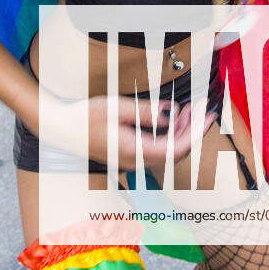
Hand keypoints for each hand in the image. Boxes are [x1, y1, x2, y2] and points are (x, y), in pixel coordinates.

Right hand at [85, 96, 215, 171]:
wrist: (60, 128)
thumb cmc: (85, 117)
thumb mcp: (118, 108)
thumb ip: (147, 112)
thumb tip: (171, 114)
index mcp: (136, 152)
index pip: (177, 148)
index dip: (197, 132)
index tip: (208, 116)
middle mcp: (136, 161)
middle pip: (175, 152)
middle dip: (192, 130)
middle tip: (200, 109)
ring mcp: (132, 160)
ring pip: (166, 150)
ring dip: (180, 131)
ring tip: (187, 109)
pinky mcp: (128, 154)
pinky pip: (156, 148)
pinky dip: (167, 133)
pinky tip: (168, 119)